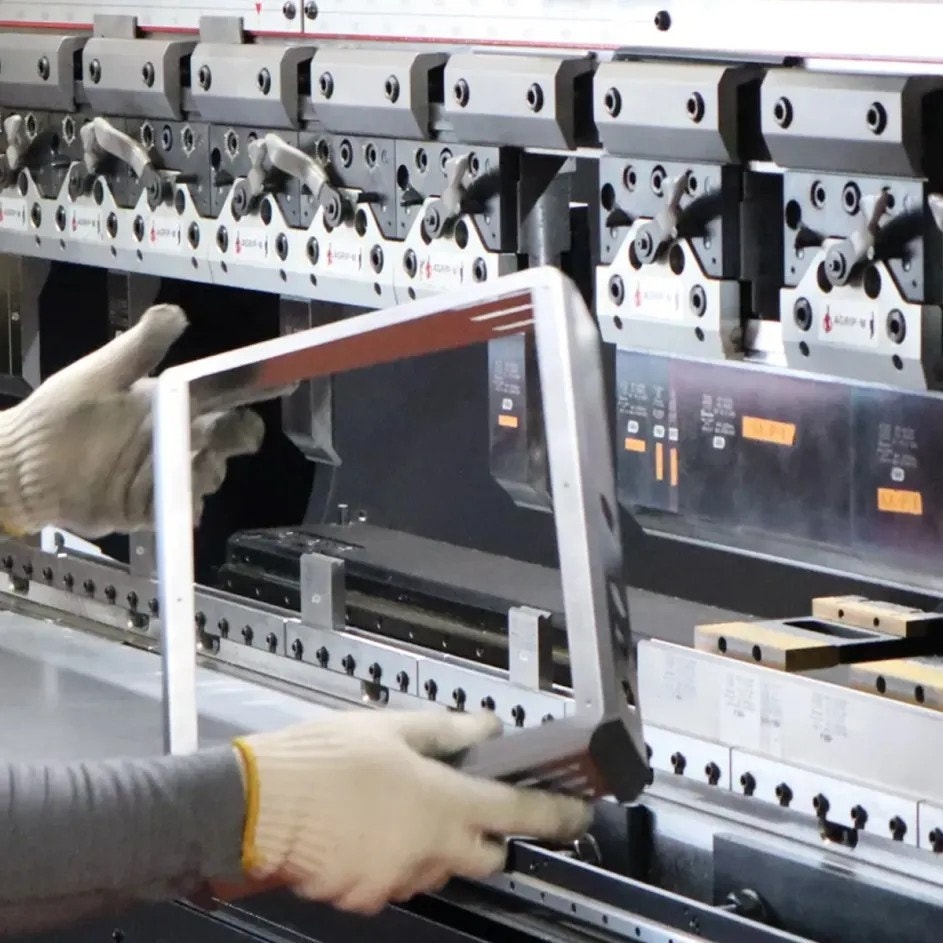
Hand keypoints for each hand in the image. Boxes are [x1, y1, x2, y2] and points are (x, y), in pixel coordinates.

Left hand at [0, 304, 267, 537]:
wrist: (23, 468)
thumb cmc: (60, 416)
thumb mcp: (100, 373)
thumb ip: (140, 346)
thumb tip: (176, 313)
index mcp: (171, 402)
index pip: (226, 392)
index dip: (257, 387)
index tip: (284, 380)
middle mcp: (177, 437)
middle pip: (231, 437)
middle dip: (239, 435)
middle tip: (221, 434)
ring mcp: (167, 473)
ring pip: (211, 473)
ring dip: (206, 469)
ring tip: (183, 464)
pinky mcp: (151, 506)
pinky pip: (182, 506)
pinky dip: (185, 503)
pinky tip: (174, 498)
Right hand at [233, 710, 591, 914]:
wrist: (260, 803)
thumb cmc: (327, 757)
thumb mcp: (393, 727)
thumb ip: (449, 731)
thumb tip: (486, 728)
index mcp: (446, 801)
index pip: (520, 812)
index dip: (557, 814)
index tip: (577, 814)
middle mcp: (432, 848)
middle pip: (488, 856)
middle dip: (488, 836)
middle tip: (465, 806)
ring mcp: (400, 878)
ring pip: (439, 867)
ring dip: (433, 844)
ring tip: (395, 808)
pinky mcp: (367, 897)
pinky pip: (396, 880)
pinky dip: (392, 860)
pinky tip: (364, 830)